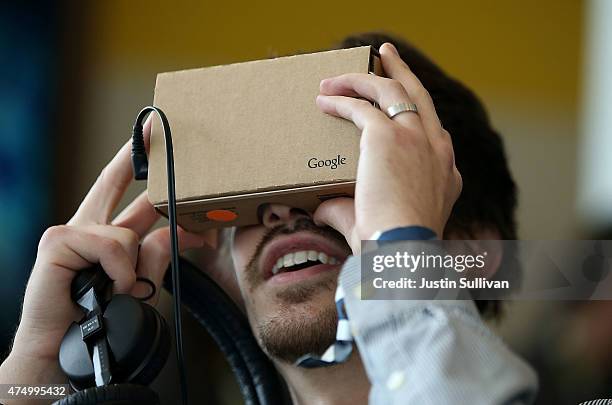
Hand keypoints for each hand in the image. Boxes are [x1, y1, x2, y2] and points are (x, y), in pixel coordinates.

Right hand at [1, 117, 210, 385]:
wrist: (63, 353)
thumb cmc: (101, 321)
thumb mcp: (140, 283)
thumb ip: (159, 253)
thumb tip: (183, 228)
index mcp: (106, 235)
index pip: (126, 192)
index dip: (139, 163)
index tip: (154, 134)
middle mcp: (88, 227)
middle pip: (113, 181)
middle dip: (136, 155)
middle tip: (156, 125)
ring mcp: (70, 232)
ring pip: (128, 231)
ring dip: (136, 267)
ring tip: (122, 292)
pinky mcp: (57, 242)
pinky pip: (112, 245)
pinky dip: (120, 271)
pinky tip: (110, 287)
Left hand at [313, 43, 461, 252]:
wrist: (401, 251)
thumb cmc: (392, 247)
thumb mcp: (384, 224)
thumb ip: (349, 210)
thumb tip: (322, 210)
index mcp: (446, 170)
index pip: (432, 129)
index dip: (413, 112)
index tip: (398, 103)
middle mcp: (437, 147)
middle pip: (419, 95)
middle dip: (401, 71)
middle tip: (386, 55)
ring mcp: (415, 138)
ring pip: (390, 91)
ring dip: (361, 79)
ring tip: (336, 77)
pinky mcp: (387, 136)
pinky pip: (360, 106)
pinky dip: (340, 99)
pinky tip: (323, 99)